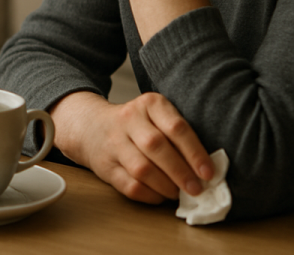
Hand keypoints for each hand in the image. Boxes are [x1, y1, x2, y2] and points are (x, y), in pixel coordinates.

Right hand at [52, 91, 213, 204]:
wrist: (91, 126)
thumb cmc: (137, 125)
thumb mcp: (156, 115)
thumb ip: (178, 135)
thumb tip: (207, 169)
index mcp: (148, 104)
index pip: (175, 127)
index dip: (195, 152)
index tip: (209, 173)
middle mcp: (128, 119)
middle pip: (157, 147)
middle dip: (181, 172)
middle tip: (196, 189)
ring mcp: (114, 142)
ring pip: (143, 169)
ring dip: (166, 186)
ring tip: (177, 193)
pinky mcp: (105, 165)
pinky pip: (130, 186)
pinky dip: (150, 195)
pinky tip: (159, 195)